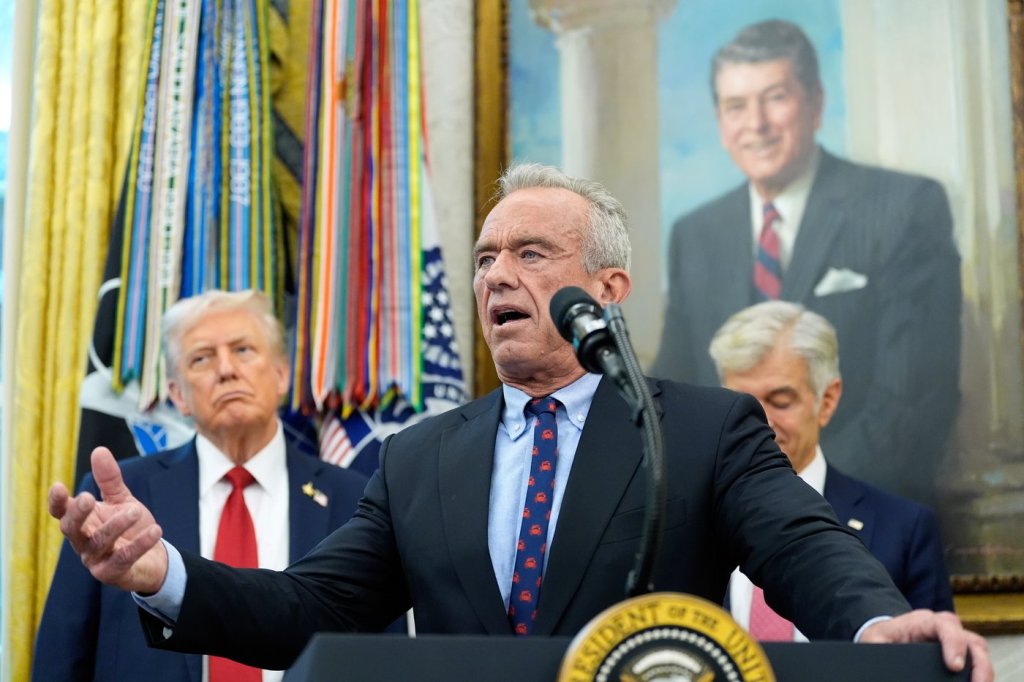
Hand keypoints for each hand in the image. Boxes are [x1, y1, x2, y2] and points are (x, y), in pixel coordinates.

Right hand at [48, 447, 167, 592]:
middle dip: (78, 513)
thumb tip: (98, 450)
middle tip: (88, 497)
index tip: (58, 486)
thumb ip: (109, 479)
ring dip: (116, 525)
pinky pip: (124, 558)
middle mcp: (83, 542)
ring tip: (136, 510)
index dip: (57, 502)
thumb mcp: (121, 500)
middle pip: (72, 529)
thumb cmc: (130, 527)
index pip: (62, 513)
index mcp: (82, 522)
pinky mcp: (113, 574)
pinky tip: (156, 530)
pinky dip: (140, 544)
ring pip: (100, 542)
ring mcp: (96, 560)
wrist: (153, 559)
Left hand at [861, 610, 991, 681]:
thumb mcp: (874, 642)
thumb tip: (886, 669)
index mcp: (922, 621)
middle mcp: (942, 628)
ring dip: (984, 671)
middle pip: (971, 640)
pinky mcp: (958, 653)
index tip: (954, 666)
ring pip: (978, 651)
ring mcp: (953, 640)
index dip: (954, 643)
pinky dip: (980, 674)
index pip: (945, 625)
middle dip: (979, 664)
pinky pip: (976, 662)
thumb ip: (880, 651)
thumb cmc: (880, 637)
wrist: (883, 636)